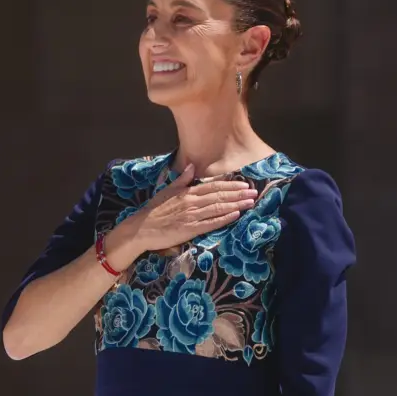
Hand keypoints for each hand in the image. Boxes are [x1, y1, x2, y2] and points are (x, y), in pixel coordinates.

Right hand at [120, 164, 256, 255]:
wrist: (142, 228)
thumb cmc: (154, 210)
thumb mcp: (167, 191)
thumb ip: (182, 179)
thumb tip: (192, 166)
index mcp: (187, 192)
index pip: (213, 186)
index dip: (230, 185)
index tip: (244, 184)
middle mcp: (192, 202)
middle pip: (219, 196)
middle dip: (238, 194)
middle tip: (254, 193)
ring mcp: (192, 216)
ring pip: (218, 208)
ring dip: (236, 204)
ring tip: (250, 203)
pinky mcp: (190, 229)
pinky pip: (211, 223)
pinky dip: (224, 218)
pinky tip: (236, 215)